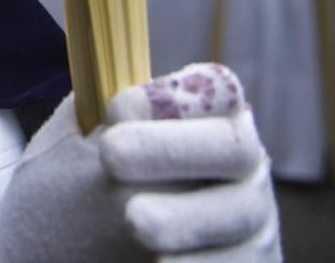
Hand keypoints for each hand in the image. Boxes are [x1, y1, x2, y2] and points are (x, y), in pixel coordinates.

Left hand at [0, 64, 277, 261]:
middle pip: (233, 147)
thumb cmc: (84, 194)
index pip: (216, 90)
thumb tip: (108, 98)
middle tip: (111, 158)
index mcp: (209, 121)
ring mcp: (255, 224)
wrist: (79, 258)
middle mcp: (243, 169)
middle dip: (171, 148)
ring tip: (135, 220)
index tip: (117, 108)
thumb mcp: (80, 147)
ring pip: (241, 217)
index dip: (172, 96)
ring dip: (185, 218)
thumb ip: (95, 116)